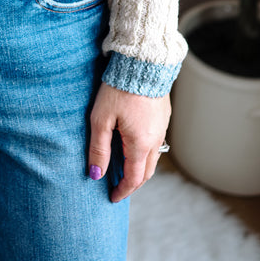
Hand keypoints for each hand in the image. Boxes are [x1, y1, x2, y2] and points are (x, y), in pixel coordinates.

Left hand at [88, 82, 170, 202]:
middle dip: (132, 183)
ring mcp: (162, 127)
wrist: (142, 63)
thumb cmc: (118, 89)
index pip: (133, 178)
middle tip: (118, 187)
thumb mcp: (101, 119)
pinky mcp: (163, 115)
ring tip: (124, 168)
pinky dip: (146, 151)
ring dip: (140, 167)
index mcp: (141, 144)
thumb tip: (95, 175)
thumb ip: (99, 148)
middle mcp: (156, 139)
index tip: (112, 197)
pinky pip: (157, 141)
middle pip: (146, 172)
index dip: (123, 191)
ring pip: (153, 157)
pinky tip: (134, 145)